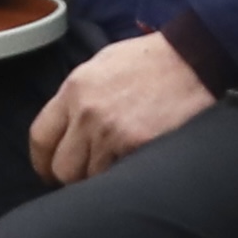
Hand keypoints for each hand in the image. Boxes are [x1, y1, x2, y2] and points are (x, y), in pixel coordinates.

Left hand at [29, 30, 213, 183]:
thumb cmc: (154, 61)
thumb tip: (66, 125)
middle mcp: (87, 111)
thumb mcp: (105, 64)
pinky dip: (125, 176)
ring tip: (120, 164)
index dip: (43, 161)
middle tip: (90, 173)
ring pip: (89, 179)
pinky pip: (117, 178)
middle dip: (74, 175)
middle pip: (61, 167)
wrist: (197, 58)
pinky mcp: (136, 145)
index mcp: (76, 87)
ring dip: (102, 177)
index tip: (51, 171)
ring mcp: (111, 131)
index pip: (40, 137)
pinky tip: (136, 163)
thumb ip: (80, 94)